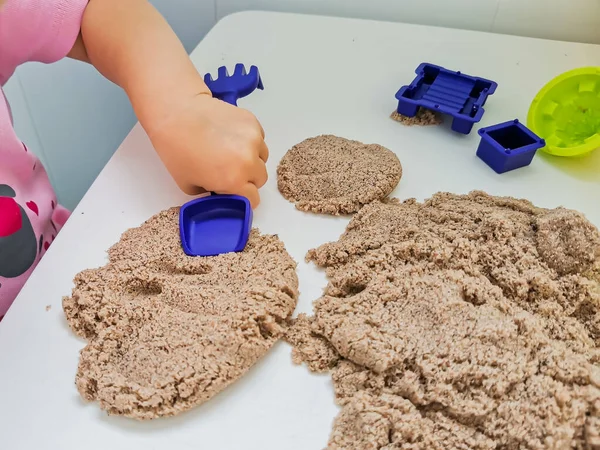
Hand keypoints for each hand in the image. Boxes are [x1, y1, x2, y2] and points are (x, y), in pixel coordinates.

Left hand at [145, 93, 268, 207]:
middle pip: (260, 178)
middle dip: (248, 178)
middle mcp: (248, 162)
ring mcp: (253, 140)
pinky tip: (231, 137)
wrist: (176, 114)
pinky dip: (250, 141)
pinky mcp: (253, 122)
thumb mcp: (189, 186)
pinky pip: (259, 139)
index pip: (253, 199)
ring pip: (262, 157)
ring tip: (232, 151)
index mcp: (234, 181)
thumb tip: (222, 192)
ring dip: (252, 158)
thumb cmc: (178, 151)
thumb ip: (212, 194)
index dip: (243, 197)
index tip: (235, 192)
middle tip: (231, 171)